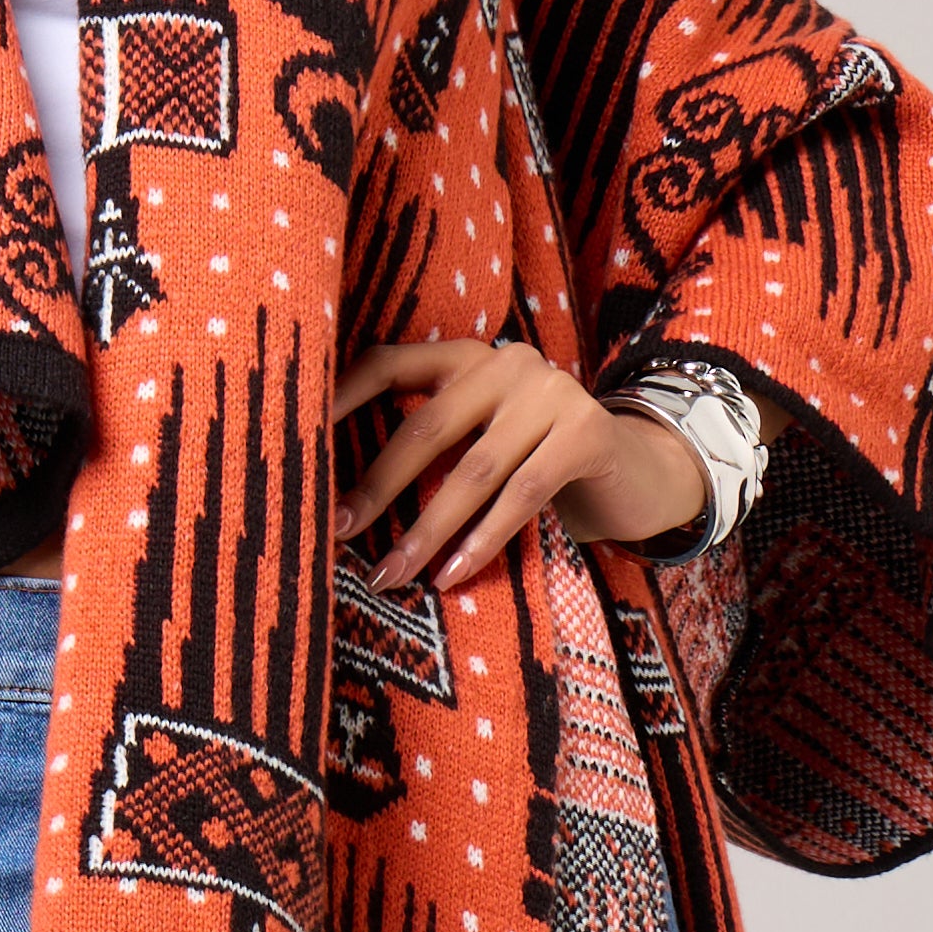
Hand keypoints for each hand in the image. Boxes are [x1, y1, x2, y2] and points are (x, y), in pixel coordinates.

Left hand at [331, 339, 706, 593]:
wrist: (637, 472)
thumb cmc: (537, 465)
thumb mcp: (482, 443)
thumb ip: (433, 448)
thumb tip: (345, 504)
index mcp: (468, 357)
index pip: (390, 363)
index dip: (341, 395)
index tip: (295, 437)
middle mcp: (507, 362)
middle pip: (426, 425)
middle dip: (378, 485)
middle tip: (337, 533)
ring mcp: (552, 392)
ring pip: (472, 469)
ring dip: (426, 529)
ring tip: (391, 574)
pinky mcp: (587, 432)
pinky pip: (522, 494)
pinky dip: (482, 540)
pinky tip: (451, 574)